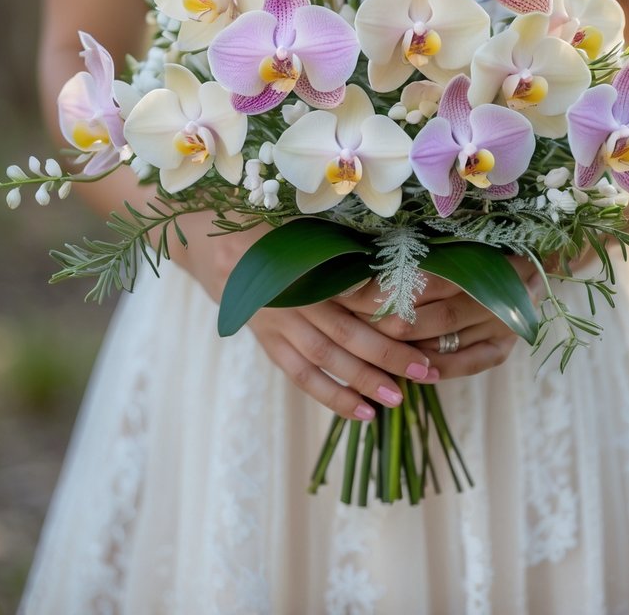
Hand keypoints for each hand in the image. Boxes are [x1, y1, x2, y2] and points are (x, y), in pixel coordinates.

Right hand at [169, 213, 438, 420]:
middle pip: (343, 331)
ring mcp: (275, 321)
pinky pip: (301, 374)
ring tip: (398, 399)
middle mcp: (289, 295)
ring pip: (324, 359)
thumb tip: (389, 246)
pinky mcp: (267, 339)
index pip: (351, 287)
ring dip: (362, 381)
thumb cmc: (261, 218)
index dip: (386, 304)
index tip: (423, 314)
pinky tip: (363, 412)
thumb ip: (336, 234)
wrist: (204, 236)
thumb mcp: (297, 215)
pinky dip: (332, 395)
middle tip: (424, 369)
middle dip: (385, 353)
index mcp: (300, 260)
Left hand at [338, 255, 542, 379]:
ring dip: (400, 348)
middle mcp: (492, 295)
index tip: (346, 289)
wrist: (536, 268)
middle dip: (383, 321)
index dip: (383, 288)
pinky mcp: (501, 350)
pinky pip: (462, 365)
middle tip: (348, 320)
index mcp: (481, 261)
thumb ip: (425, 251)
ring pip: (441, 343)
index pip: (423, 280)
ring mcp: (500, 326)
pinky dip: (433, 369)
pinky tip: (407, 372)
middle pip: (428, 315)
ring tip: (363, 346)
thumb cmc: (486, 248)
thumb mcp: (460, 240)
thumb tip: (363, 256)